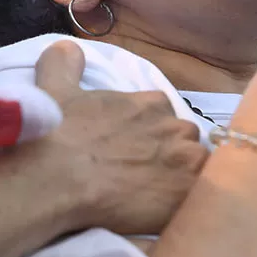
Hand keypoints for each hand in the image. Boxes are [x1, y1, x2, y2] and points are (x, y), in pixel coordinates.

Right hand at [33, 40, 207, 235]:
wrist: (57, 177)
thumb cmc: (59, 133)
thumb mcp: (56, 87)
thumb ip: (65, 63)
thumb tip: (67, 47)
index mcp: (153, 102)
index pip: (164, 115)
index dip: (150, 133)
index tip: (133, 148)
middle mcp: (177, 126)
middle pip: (184, 141)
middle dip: (169, 155)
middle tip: (142, 175)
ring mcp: (187, 161)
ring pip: (195, 168)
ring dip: (180, 178)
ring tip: (153, 196)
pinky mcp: (189, 194)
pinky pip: (200, 198)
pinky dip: (185, 202)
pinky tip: (164, 209)